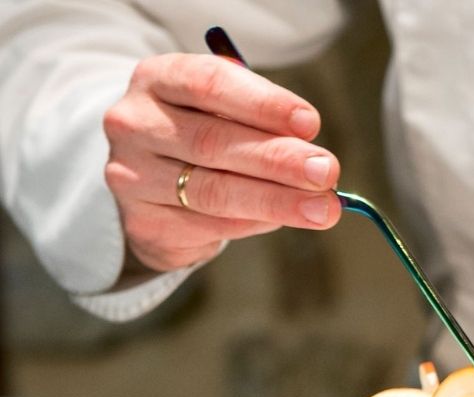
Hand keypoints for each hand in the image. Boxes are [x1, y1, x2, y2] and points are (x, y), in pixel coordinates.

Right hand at [103, 54, 341, 270]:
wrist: (150, 179)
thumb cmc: (203, 132)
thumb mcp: (225, 110)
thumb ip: (261, 122)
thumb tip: (314, 157)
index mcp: (157, 79)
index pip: (208, 83)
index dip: (263, 104)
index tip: (311, 123)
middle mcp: (135, 123)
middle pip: (213, 142)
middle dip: (279, 159)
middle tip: (326, 171)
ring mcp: (132, 175)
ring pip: (213, 191)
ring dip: (277, 201)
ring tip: (322, 208)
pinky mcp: (143, 221)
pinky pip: (208, 225)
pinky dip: (253, 222)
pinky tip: (282, 219)